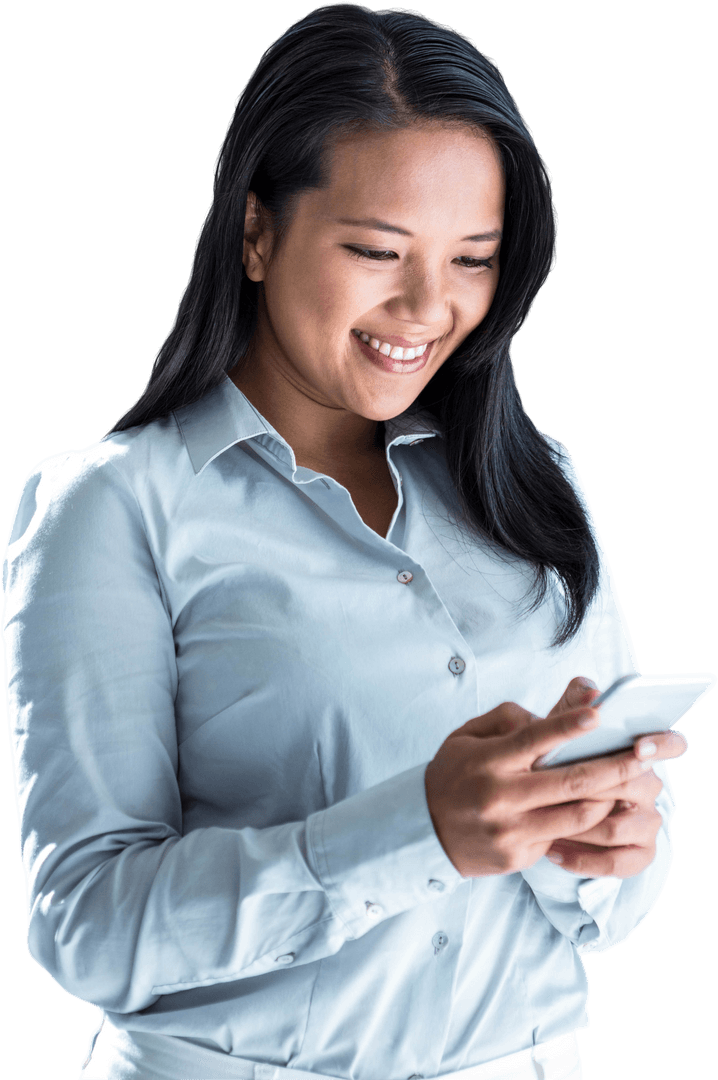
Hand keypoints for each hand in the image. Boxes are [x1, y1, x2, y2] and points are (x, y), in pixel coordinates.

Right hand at [424, 678, 660, 877]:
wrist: (422, 830)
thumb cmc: (452, 774)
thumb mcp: (468, 736)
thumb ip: (510, 719)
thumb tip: (555, 709)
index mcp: (486, 761)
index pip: (532, 740)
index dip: (566, 726)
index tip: (597, 714)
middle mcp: (499, 797)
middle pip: (569, 782)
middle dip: (614, 766)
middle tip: (644, 753)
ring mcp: (510, 831)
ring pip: (577, 815)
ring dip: (611, 797)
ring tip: (634, 781)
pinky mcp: (518, 856)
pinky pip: (564, 838)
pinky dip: (587, 822)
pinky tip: (606, 808)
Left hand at [543, 680, 688, 877]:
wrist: (545, 806)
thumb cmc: (560, 757)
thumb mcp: (562, 727)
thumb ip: (574, 704)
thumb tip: (590, 691)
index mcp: (643, 752)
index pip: (670, 744)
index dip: (660, 745)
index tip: (639, 747)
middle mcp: (651, 786)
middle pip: (634, 787)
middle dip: (596, 788)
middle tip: (561, 788)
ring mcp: (648, 822)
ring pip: (619, 827)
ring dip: (581, 826)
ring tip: (546, 821)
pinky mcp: (638, 854)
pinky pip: (617, 862)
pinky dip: (583, 858)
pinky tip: (553, 852)